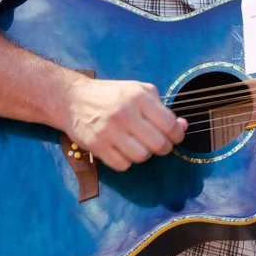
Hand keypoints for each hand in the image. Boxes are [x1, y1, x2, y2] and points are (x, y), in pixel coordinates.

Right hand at [64, 76, 184, 170]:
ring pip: (142, 157)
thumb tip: (182, 126)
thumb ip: (161, 107)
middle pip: (158, 145)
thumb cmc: (110, 95)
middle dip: (164, 147)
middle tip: (158, 143)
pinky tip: (122, 150)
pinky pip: (122, 165)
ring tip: (138, 144)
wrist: (72, 99)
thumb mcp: (137, 90)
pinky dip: (126, 161)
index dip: (178, 134)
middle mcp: (124, 114)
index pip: (169, 125)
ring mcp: (109, 131)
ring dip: (144, 154)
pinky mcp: (97, 146)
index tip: (175, 136)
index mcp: (138, 97)